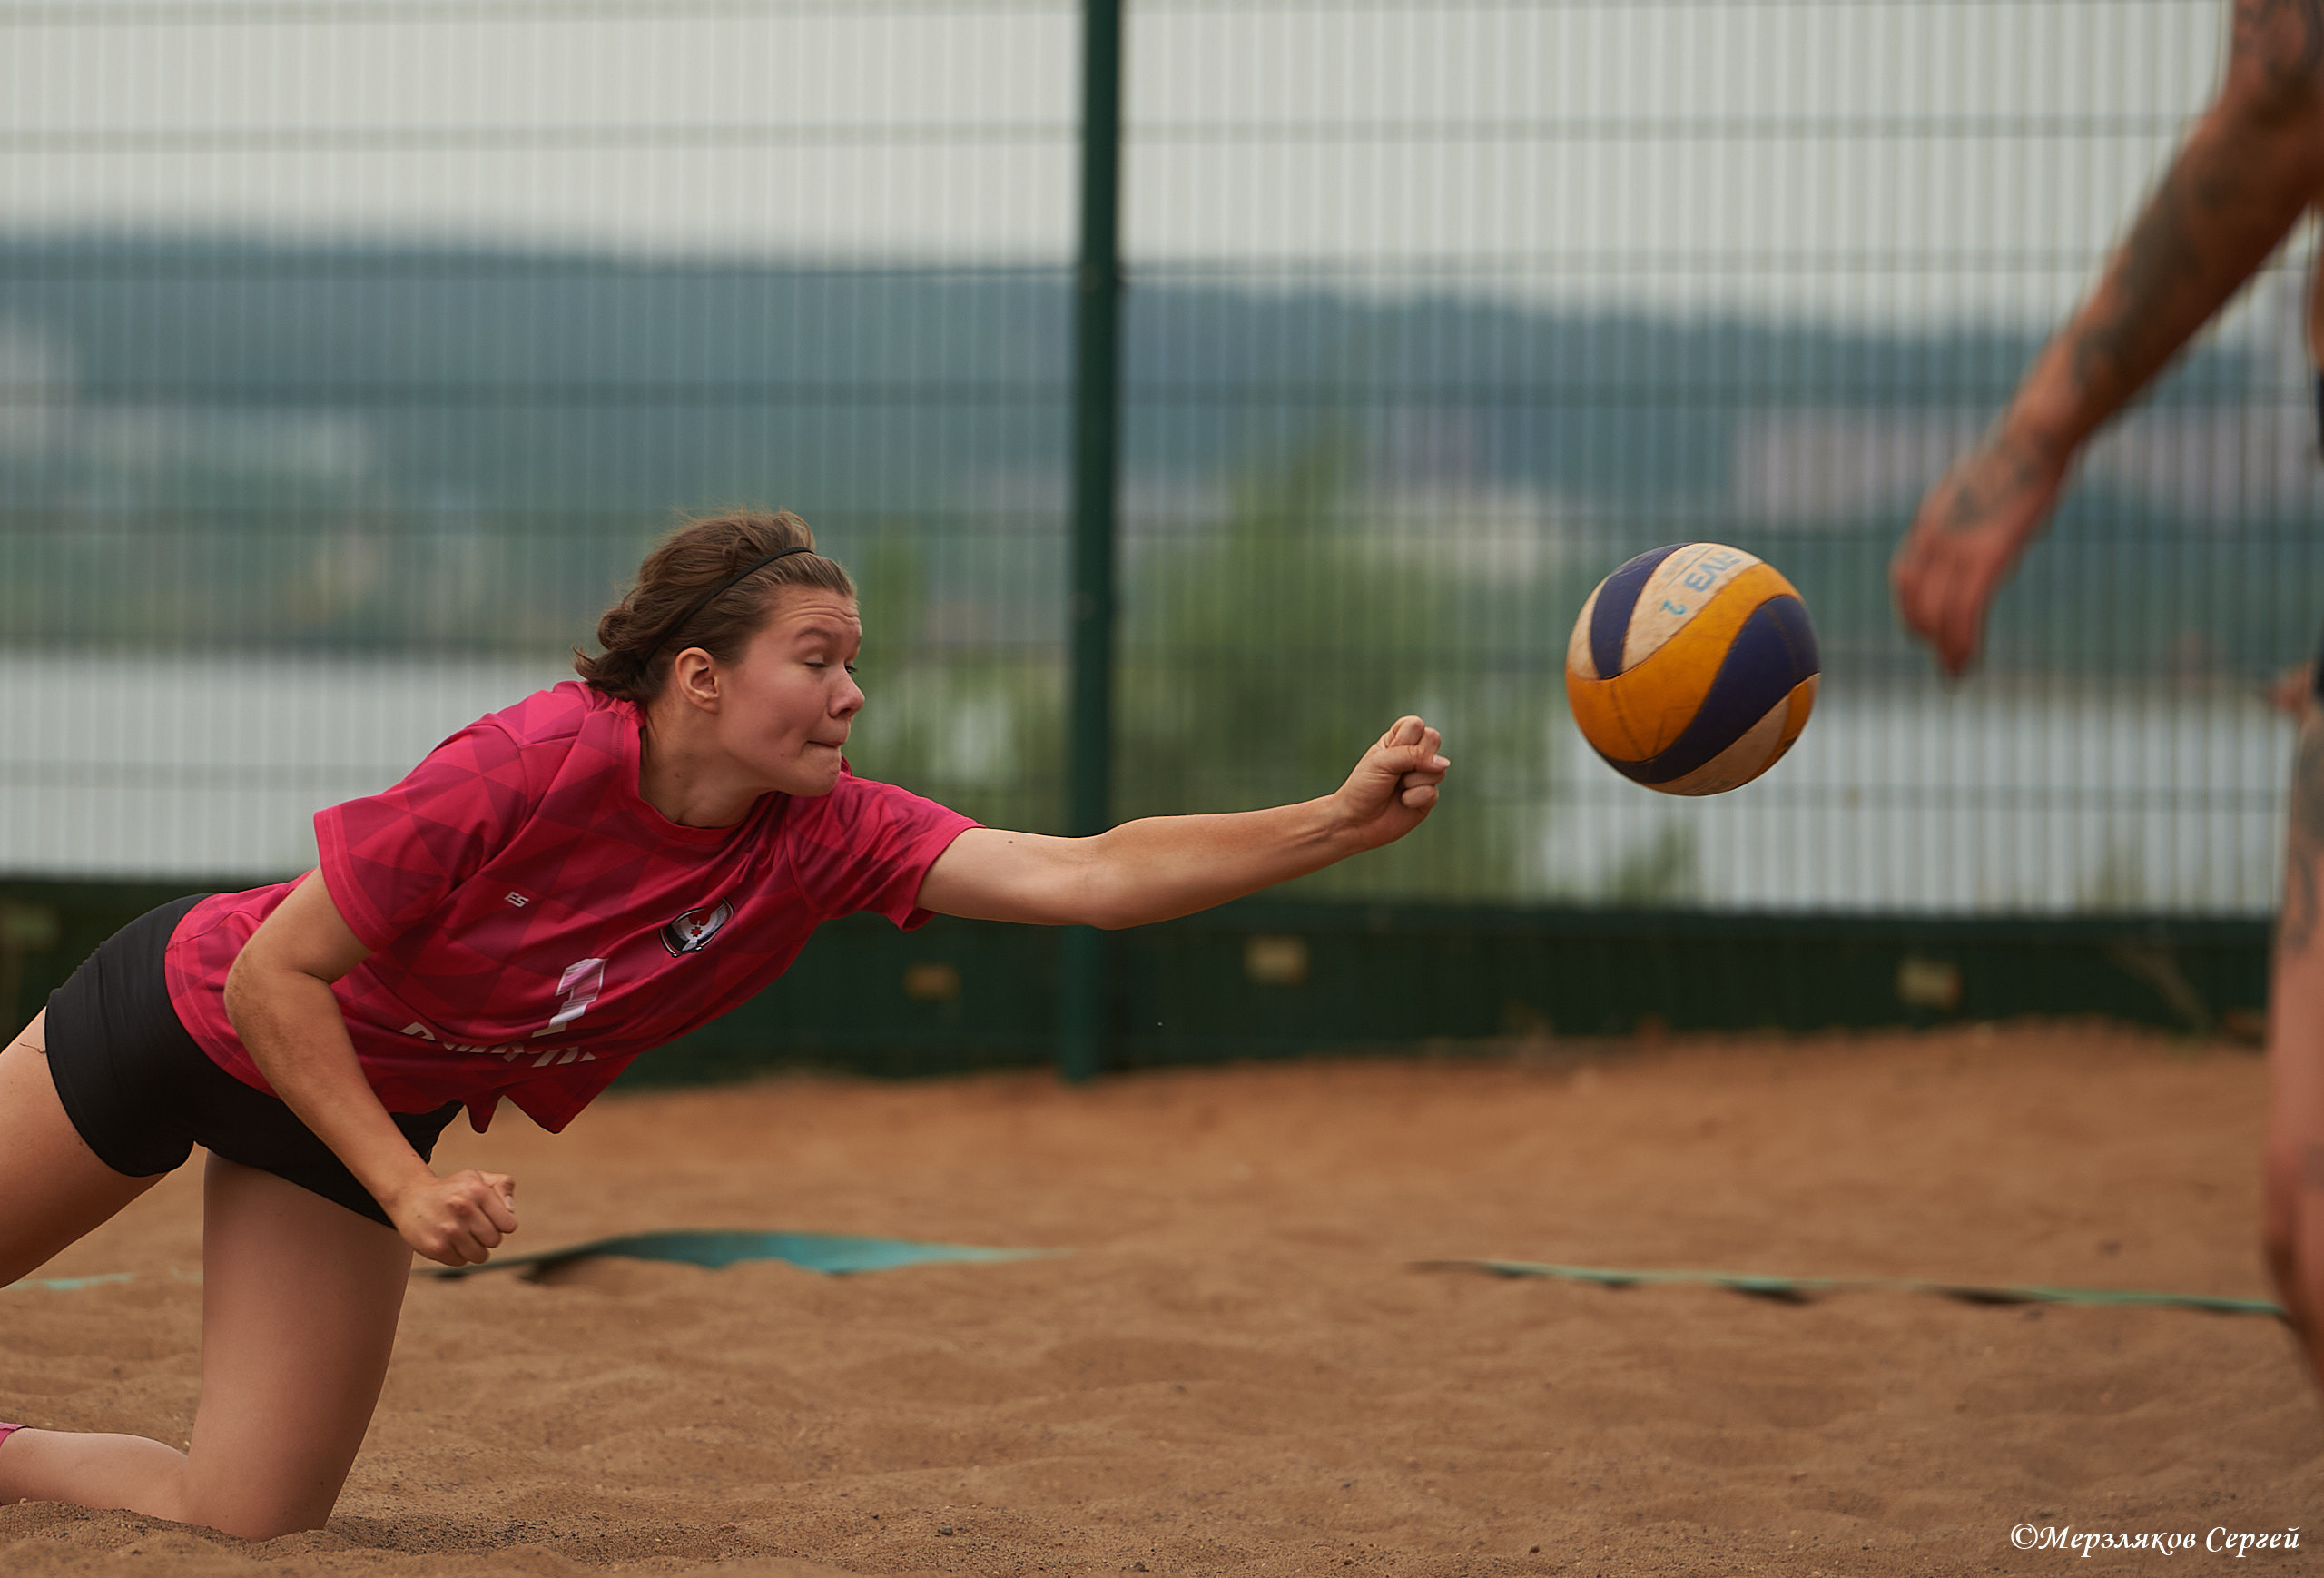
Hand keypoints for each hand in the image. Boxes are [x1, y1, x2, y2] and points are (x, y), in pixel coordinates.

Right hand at [386, 1168, 518, 1266]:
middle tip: (472, 1226)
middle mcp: (463, 1208)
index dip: (502, 1224)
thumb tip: (511, 1212)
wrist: (409, 1196)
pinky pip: (460, 1262)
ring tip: (461, 1233)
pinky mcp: (435, 1247)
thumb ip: (503, 1186)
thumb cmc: (451, 1189)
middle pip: (495, 1241)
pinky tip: (446, 1239)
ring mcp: (448, 1229)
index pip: (509, 1225)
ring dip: (473, 1248)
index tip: (490, 1218)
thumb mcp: (477, 1177)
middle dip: (487, 1236)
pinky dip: (457, 1254)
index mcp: (477, 1190)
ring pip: (480, 1256)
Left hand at [1330, 716, 1448, 851]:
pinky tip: (1402, 802)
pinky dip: (1413, 799)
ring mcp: (1423, 775)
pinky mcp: (1428, 797)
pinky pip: (1433, 792)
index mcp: (1398, 740)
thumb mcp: (1383, 762)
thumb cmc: (1364, 786)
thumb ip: (1414, 755)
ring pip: (1438, 768)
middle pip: (1434, 738)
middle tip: (1394, 771)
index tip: (1387, 753)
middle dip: (1414, 758)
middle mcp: (1413, 755)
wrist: (1357, 821)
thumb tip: (1444, 763)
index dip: (1405, 739)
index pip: (1416, 724)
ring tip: (1396, 788)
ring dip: (1412, 781)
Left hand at [1892, 426, 2068, 675]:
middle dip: (1927, 634)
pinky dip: (1962, 642)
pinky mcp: (1987, 557)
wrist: (2032, 442)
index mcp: (1930, 524)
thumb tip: (1974, 521)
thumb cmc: (2014, 461)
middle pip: (1916, 599)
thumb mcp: (1975, 488)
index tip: (1922, 629)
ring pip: (1938, 613)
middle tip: (1945, 660)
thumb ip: (1965, 515)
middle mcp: (1934, 539)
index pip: (1906, 577)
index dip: (1911, 608)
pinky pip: (1966, 611)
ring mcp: (1957, 549)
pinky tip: (1966, 661)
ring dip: (1946, 648)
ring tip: (1955, 672)